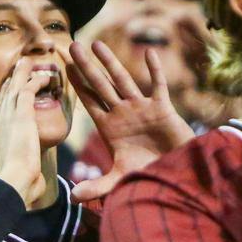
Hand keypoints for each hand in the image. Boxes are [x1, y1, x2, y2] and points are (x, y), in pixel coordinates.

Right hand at [0, 58, 48, 206]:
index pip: (2, 110)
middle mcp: (0, 123)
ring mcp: (9, 118)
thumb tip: (37, 180)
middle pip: (5, 94)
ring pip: (14, 87)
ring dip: (23, 74)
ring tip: (30, 63)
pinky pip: (28, 90)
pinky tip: (46, 76)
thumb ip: (28, 170)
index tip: (13, 89)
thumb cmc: (18, 186)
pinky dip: (36, 81)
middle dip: (12, 80)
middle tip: (19, 67)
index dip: (7, 97)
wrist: (13, 184)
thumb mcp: (20, 173)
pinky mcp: (21, 116)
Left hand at [64, 40, 193, 200]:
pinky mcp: (163, 109)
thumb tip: (72, 197)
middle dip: (86, 67)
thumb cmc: (149, 174)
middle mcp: (123, 113)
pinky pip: (158, 86)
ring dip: (110, 62)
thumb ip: (97, 186)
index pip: (90, 101)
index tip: (65, 67)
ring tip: (96, 44)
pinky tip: (149, 53)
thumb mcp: (119, 180)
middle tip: (71, 46)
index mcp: (110, 127)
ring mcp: (142, 109)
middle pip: (100, 85)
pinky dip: (154, 71)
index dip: (78, 85)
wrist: (176, 174)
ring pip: (123, 80)